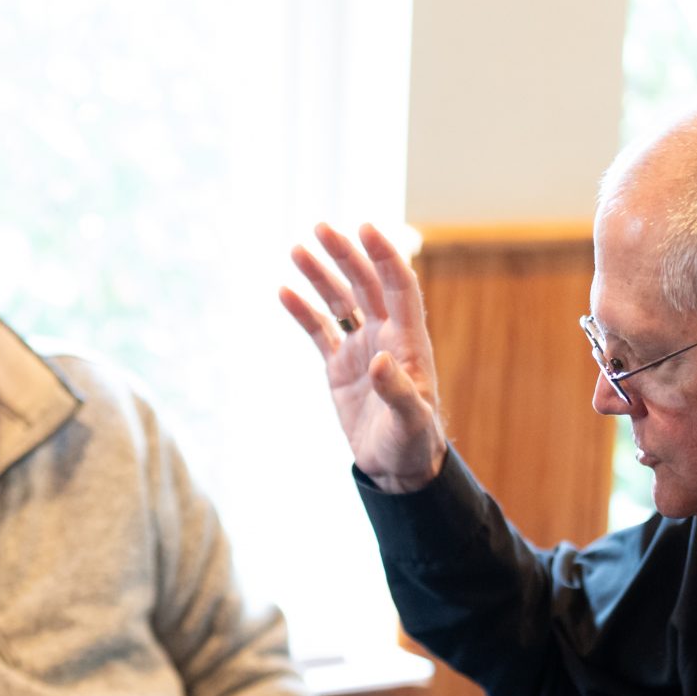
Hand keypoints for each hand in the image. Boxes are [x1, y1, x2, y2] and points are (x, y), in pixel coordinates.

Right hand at [280, 221, 449, 492]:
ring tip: (297, 249)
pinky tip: (284, 291)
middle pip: (365, 283)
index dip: (383, 255)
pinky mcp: (339, 366)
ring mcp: (360, 348)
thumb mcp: (409, 420)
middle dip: (344, 255)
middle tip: (319, 228)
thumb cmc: (412, 443)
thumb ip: (396, 390)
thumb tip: (378, 358)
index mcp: (408, 341)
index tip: (364, 228)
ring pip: (340, 301)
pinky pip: (320, 330)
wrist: (397, 467)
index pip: (399, 285)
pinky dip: (303, 311)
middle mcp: (385, 335)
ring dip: (321, 274)